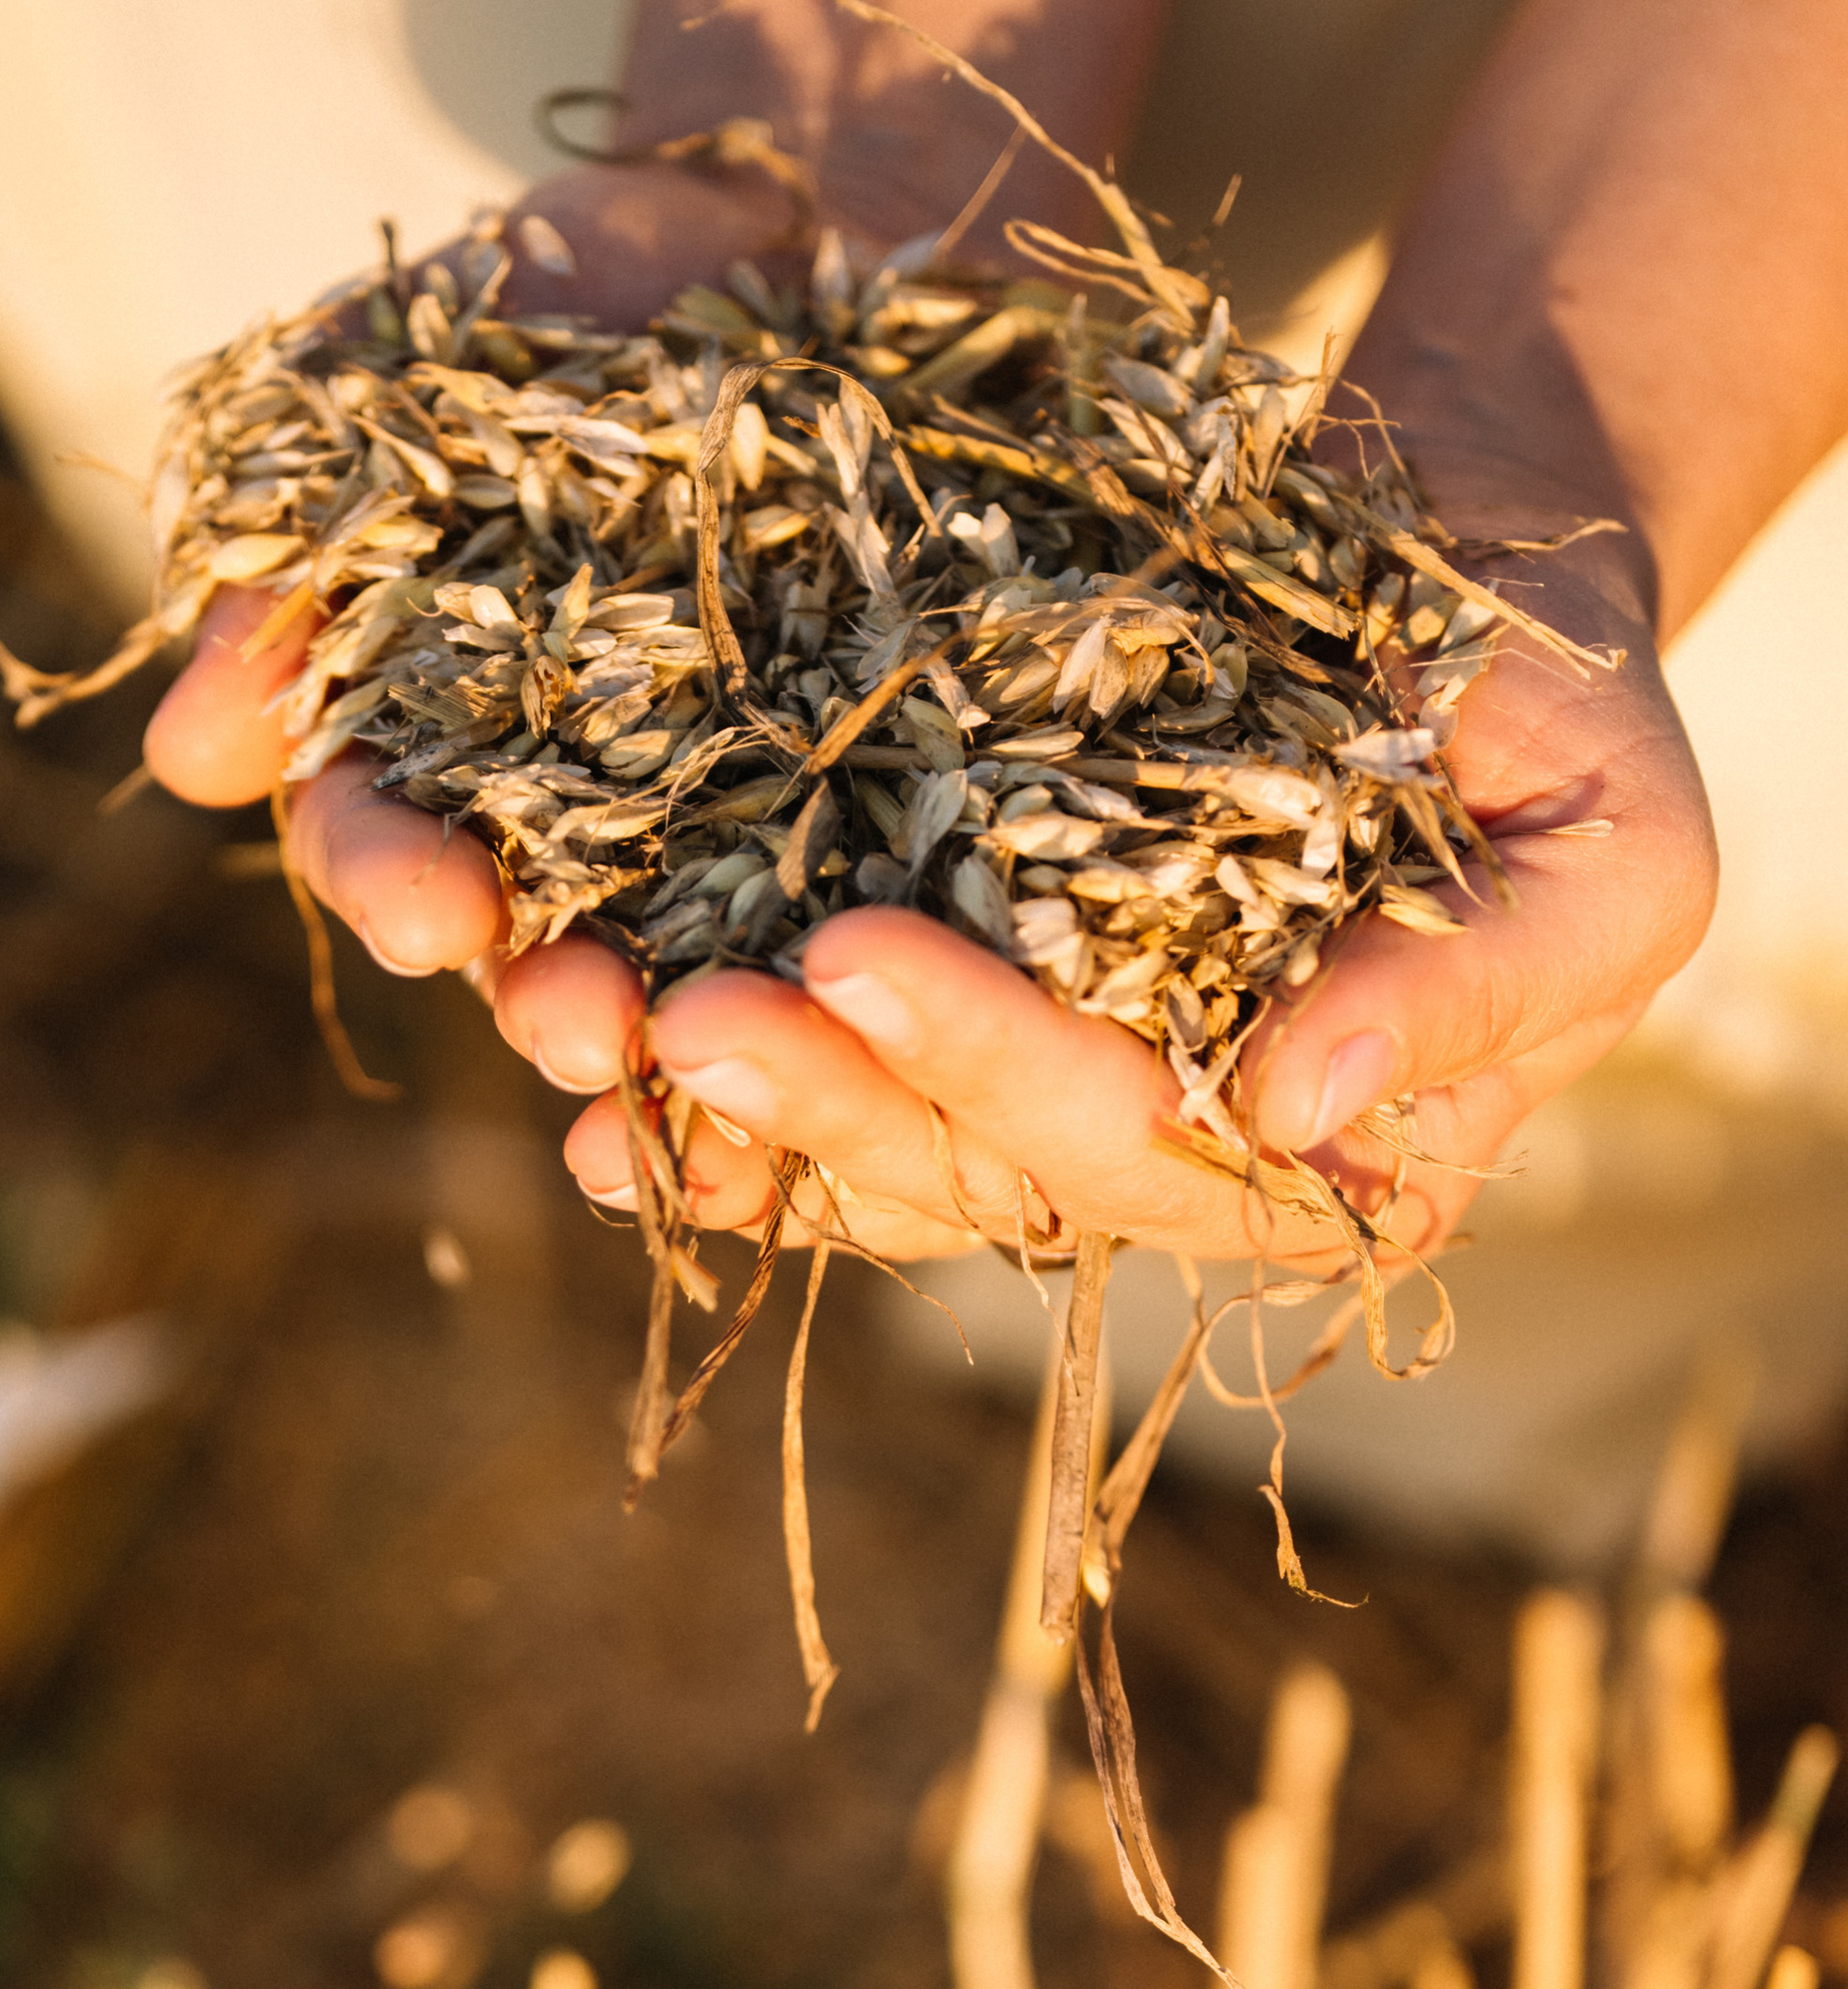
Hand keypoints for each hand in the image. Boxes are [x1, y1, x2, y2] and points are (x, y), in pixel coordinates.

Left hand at [527, 542, 1716, 1272]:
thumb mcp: (1610, 854)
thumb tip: (1291, 1101)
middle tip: (684, 1014)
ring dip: (729, 1113)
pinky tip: (589, 1081)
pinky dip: (707, 1096)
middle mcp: (1171, 1174)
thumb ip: (1476, 991)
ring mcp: (1049, 1109)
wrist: (1463, 598)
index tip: (856, 956)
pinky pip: (823, 1088)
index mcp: (1330, 1179)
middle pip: (978, 1174)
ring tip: (595, 1040)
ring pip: (873, 1150)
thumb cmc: (1566, 730)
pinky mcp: (959, 1025)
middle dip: (825, 1100)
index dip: (997, 1071)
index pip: (1149, 1153)